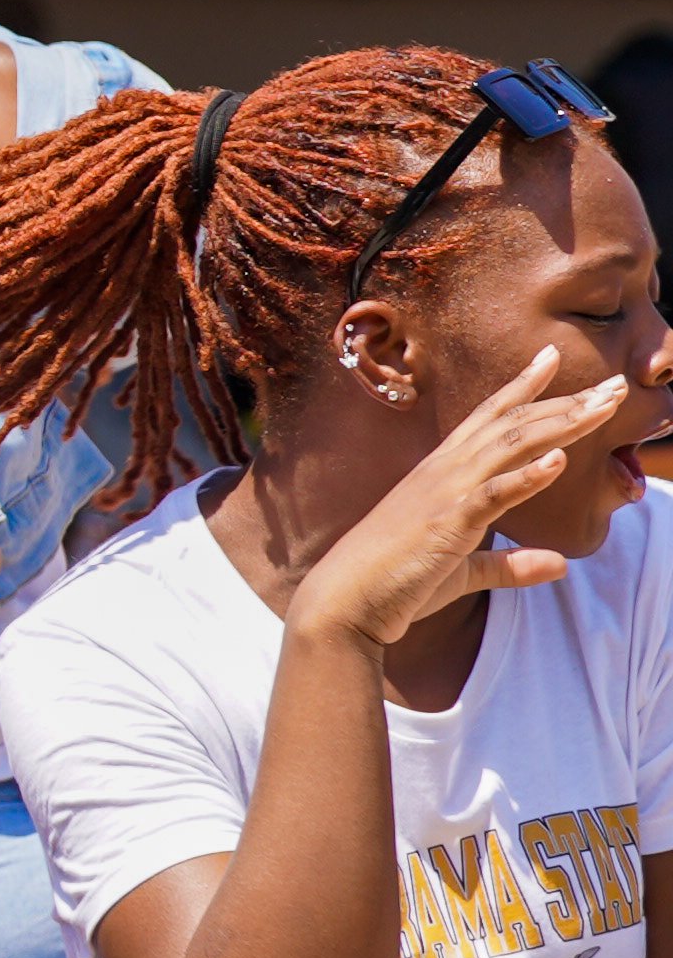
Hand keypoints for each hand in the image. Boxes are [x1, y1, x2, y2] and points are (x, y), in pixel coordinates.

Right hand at [294, 342, 633, 655]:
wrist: (344, 600)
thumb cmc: (394, 582)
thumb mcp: (464, 570)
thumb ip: (511, 565)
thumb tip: (560, 564)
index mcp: (442, 474)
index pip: (488, 418)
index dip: (523, 386)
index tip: (551, 357)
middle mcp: (444, 471)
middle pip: (512, 423)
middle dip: (565, 401)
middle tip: (614, 384)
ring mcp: (444, 493)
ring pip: (511, 446)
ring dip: (562, 425)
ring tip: (604, 407)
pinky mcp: (446, 522)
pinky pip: (493, 494)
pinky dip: (527, 476)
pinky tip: (559, 461)